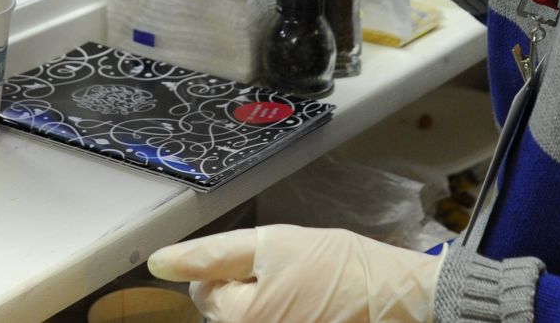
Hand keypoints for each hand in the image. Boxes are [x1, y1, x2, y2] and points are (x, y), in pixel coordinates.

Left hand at [149, 226, 439, 322]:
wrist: (400, 299)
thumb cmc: (341, 266)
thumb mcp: (274, 245)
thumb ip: (214, 254)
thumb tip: (158, 262)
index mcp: (242, 321)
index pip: (204, 291)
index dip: (231, 268)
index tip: (269, 261)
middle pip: (226, 314)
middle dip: (247, 291)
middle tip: (291, 276)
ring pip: (252, 321)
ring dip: (266, 306)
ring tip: (305, 294)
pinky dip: (286, 315)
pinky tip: (313, 310)